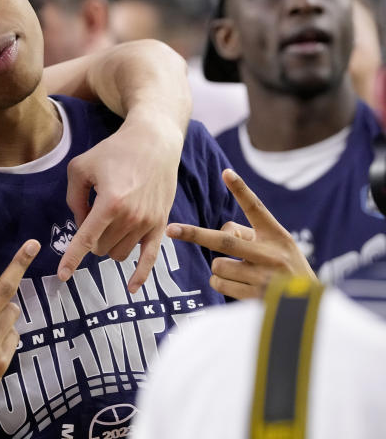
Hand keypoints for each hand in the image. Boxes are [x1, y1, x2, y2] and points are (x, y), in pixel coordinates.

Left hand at [60, 112, 182, 291]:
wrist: (154, 142)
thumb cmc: (114, 152)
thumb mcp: (80, 167)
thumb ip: (73, 199)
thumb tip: (80, 225)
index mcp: (110, 203)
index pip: (86, 239)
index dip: (71, 258)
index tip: (62, 275)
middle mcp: (131, 217)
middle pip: (100, 247)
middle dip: (91, 238)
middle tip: (93, 212)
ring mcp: (148, 223)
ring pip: (119, 253)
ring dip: (108, 245)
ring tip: (109, 219)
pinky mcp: (161, 225)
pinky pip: (150, 258)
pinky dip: (140, 275)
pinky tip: (131, 288)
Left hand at [167, 168, 314, 299]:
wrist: (309, 307)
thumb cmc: (286, 269)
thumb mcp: (277, 247)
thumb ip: (248, 235)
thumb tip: (219, 233)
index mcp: (277, 236)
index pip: (257, 209)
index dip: (241, 190)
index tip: (226, 173)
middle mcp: (270, 254)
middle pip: (224, 241)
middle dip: (194, 234)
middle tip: (171, 229)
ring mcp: (262, 277)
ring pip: (217, 264)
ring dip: (219, 267)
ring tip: (240, 272)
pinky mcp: (254, 297)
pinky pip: (219, 283)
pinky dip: (220, 282)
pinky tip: (239, 285)